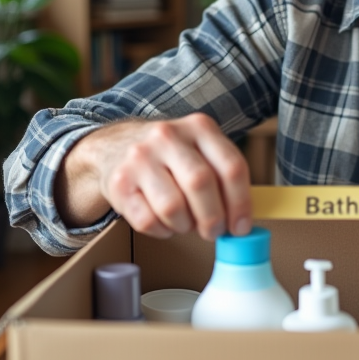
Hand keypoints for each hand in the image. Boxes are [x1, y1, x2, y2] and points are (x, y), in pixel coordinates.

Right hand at [57, 113, 252, 240]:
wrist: (116, 145)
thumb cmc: (170, 156)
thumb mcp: (201, 151)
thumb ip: (225, 178)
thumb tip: (243, 223)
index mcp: (199, 127)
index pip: (231, 167)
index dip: (241, 203)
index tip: (241, 227)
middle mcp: (168, 137)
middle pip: (201, 184)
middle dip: (213, 218)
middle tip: (213, 232)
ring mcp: (140, 158)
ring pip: (173, 207)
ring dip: (184, 226)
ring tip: (185, 222)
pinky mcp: (118, 182)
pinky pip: (147, 221)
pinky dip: (161, 231)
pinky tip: (164, 221)